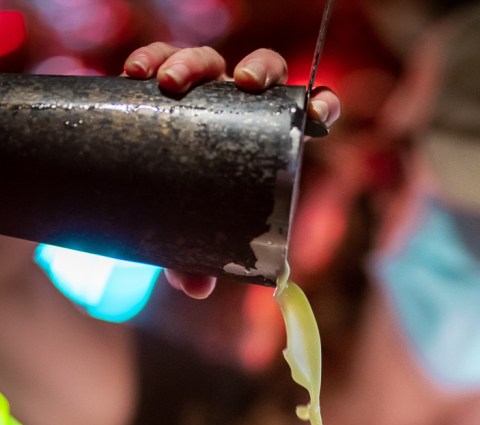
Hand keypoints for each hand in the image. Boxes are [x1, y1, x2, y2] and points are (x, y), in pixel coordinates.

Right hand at [122, 43, 339, 298]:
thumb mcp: (197, 238)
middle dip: (258, 70)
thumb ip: (199, 260)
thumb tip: (196, 289)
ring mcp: (204, 89)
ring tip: (169, 83)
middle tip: (243, 85)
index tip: (319, 113)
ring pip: (211, 59)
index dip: (320, 103)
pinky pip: (162, 56)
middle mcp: (239, 107)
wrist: (148, 191)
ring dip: (193, 62)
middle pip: (261, 73)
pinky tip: (136, 71)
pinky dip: (154, 57)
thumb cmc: (190, 210)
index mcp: (265, 136)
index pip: (305, 108)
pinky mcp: (164, 79)